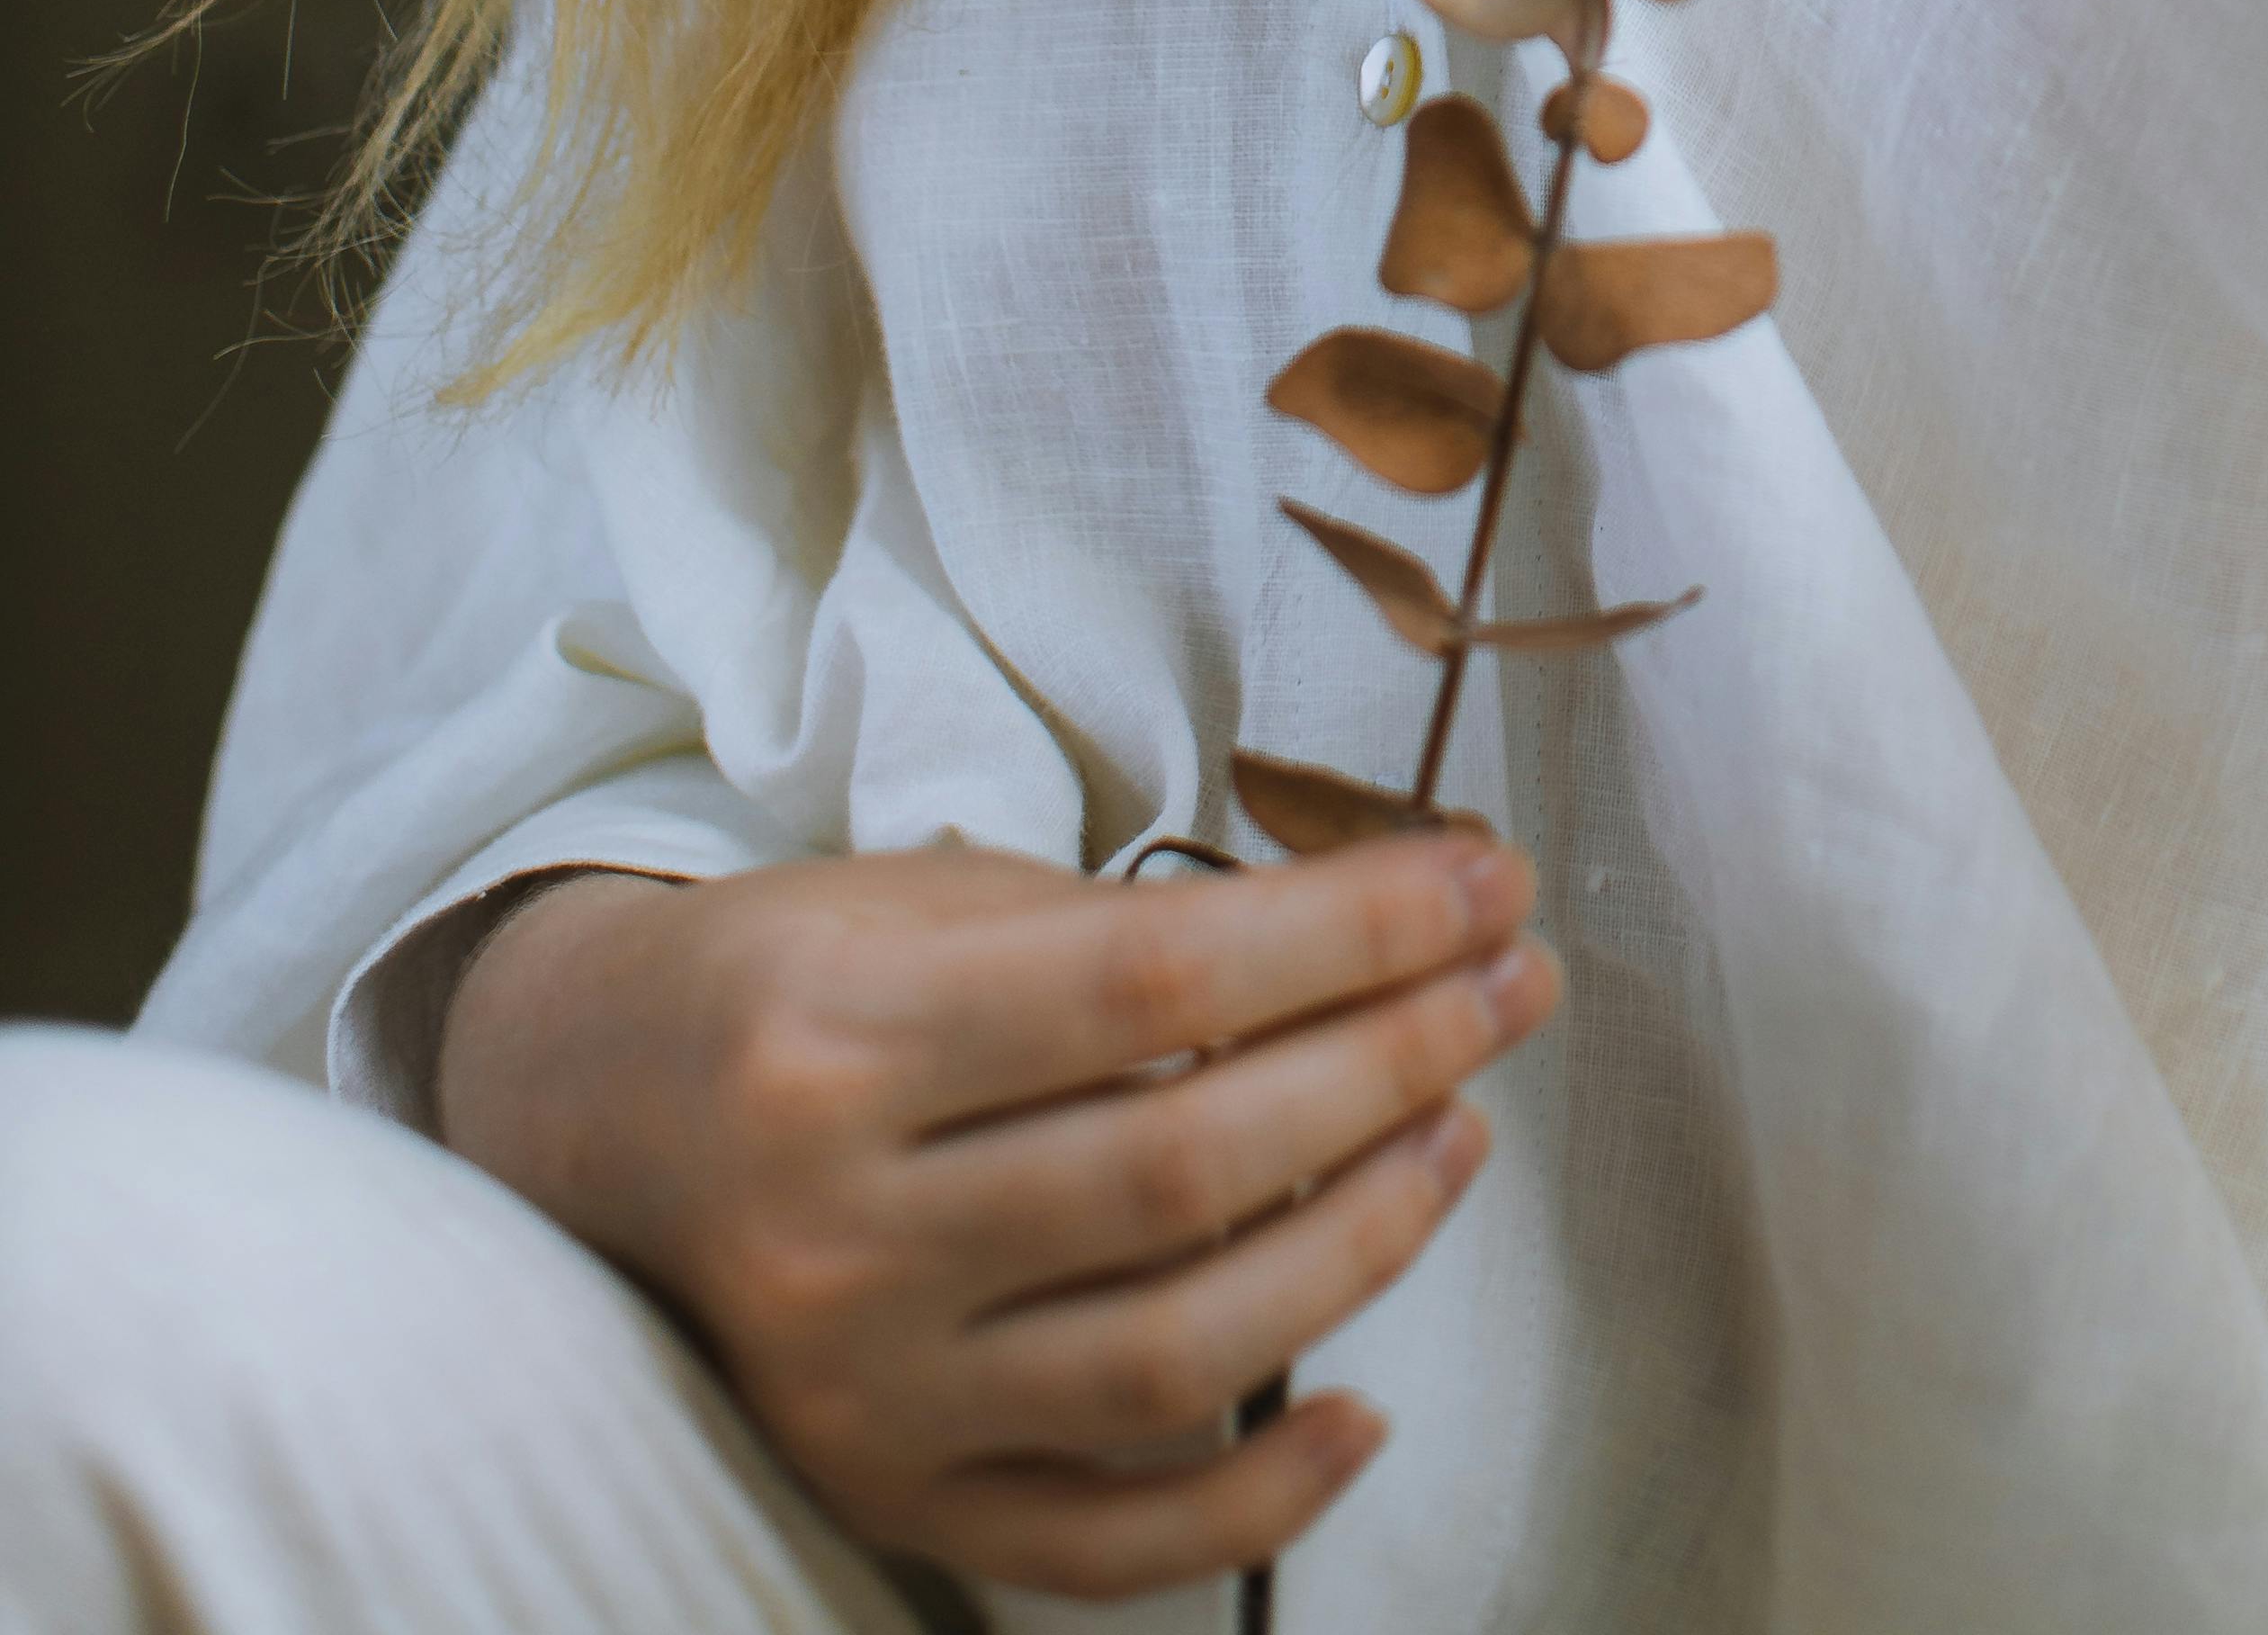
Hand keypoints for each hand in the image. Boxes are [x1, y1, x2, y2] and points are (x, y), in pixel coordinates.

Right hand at [435, 831, 1554, 1602]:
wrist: (601, 1113)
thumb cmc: (808, 976)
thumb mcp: (932, 903)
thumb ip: (1127, 937)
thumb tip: (1383, 937)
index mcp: (844, 1040)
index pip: (1157, 980)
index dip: (1351, 928)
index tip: (1483, 878)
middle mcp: (843, 1236)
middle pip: (1186, 1161)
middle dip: (1393, 1057)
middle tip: (1514, 981)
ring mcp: (865, 1394)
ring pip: (1173, 1351)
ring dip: (1360, 1240)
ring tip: (1460, 1132)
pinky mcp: (892, 1499)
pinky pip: (1100, 1542)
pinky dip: (1254, 1499)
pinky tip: (1367, 1407)